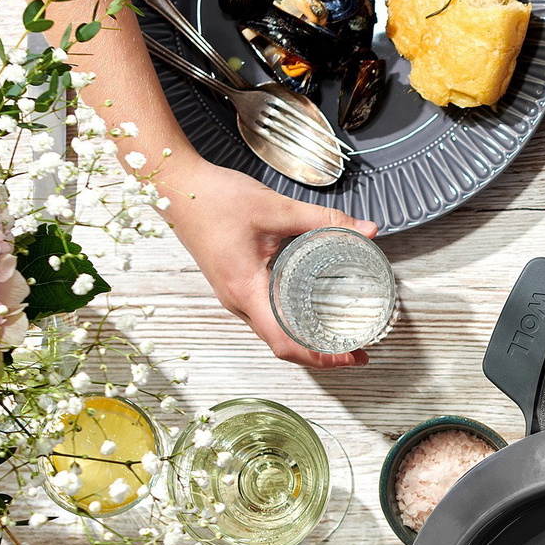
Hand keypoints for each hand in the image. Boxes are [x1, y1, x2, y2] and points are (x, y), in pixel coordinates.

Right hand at [160, 156, 378, 368]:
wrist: (177, 187)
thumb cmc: (215, 198)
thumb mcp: (277, 208)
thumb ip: (324, 220)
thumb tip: (367, 230)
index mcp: (245, 290)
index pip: (285, 343)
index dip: (321, 357)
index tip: (353, 355)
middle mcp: (236, 301)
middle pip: (282, 345)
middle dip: (321, 354)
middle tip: (357, 349)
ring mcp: (233, 295)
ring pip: (273, 332)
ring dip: (306, 340)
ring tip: (340, 334)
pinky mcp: (234, 285)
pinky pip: (265, 316)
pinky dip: (292, 323)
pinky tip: (312, 311)